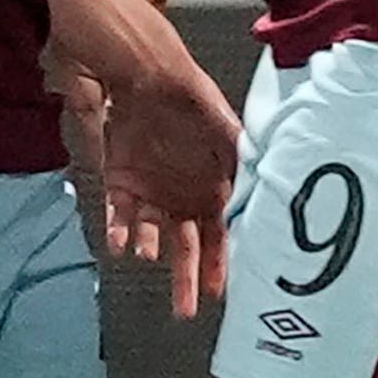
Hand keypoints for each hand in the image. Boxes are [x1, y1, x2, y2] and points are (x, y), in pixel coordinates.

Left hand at [100, 61, 239, 318]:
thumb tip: (260, 190)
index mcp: (212, 185)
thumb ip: (243, 161)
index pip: (219, 234)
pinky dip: (117, 228)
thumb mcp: (224, 126)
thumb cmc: (188, 94)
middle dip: (186, 277)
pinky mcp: (119, 176)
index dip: (219, 263)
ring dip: (149, 247)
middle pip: (185, 244)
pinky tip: (118, 240)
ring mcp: (150, 186)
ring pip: (150, 231)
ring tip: (147, 255)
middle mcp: (182, 193)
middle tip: (185, 309)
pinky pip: (118, 211)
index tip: (220, 291)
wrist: (143, 68)